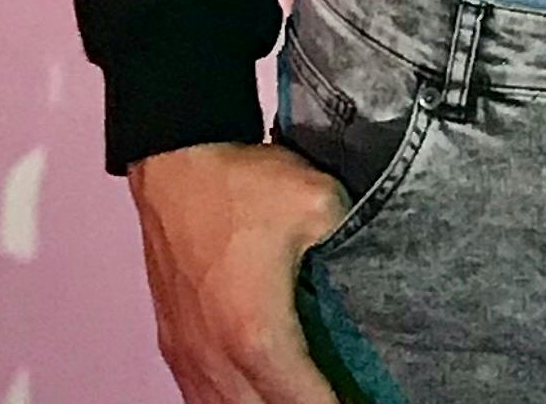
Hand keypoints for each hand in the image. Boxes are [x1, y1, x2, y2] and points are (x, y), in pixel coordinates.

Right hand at [128, 138, 351, 402]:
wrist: (178, 165)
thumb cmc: (244, 186)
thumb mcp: (320, 202)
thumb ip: (353, 239)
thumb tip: (372, 261)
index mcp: (257, 334)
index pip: (301, 401)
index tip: (360, 401)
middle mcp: (216, 358)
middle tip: (338, 396)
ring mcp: (188, 355)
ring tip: (304, 394)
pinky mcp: (173, 343)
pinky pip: (200, 395)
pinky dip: (230, 402)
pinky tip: (254, 393)